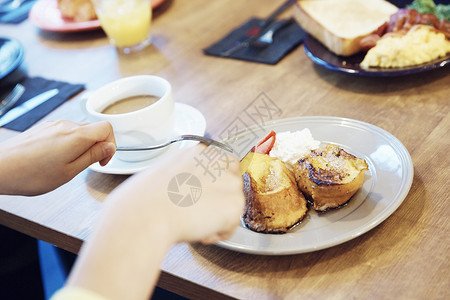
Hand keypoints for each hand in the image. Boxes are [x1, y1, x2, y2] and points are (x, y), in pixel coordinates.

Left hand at [0, 120, 115, 194]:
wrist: (0, 168)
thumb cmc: (31, 174)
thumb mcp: (70, 171)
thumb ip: (93, 156)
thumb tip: (109, 147)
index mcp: (77, 135)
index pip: (107, 128)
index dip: (110, 144)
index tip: (103, 159)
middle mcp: (67, 125)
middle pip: (94, 128)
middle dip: (97, 145)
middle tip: (87, 164)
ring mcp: (54, 125)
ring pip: (80, 130)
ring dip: (82, 145)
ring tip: (69, 164)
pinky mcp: (44, 128)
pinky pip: (66, 131)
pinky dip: (69, 143)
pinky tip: (57, 158)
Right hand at [66, 144, 243, 299]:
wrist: (147, 213)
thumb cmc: (145, 199)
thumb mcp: (166, 174)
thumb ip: (187, 176)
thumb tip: (190, 189)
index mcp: (200, 152)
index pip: (224, 165)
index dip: (216, 185)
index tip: (204, 197)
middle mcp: (218, 162)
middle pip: (233, 185)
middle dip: (219, 202)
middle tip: (197, 214)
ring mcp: (230, 182)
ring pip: (232, 206)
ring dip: (217, 219)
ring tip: (193, 224)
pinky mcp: (235, 204)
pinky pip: (231, 227)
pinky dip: (217, 235)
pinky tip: (198, 232)